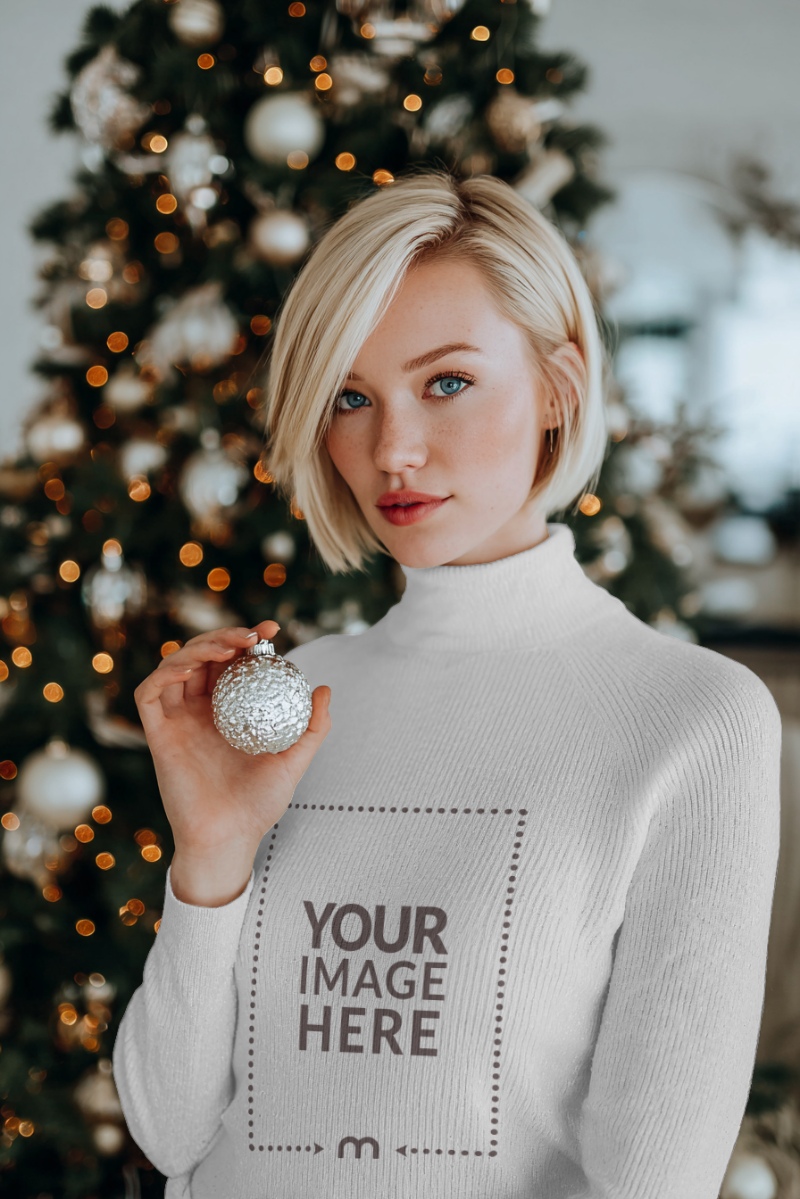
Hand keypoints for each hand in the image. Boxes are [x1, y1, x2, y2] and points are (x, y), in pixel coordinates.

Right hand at [133, 621, 330, 856]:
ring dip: (198, 647)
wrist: (229, 838)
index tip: (272, 630)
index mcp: (228, 711)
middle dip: (226, 635)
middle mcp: (200, 710)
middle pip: (204, 657)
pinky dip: (165, 673)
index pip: (234, 663)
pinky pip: (150, 693)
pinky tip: (192, 668)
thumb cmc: (259, 805)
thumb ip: (312, 727)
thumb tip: (324, 688)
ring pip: (176, 666)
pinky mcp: (157, 734)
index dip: (248, 640)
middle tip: (253, 635)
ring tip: (228, 647)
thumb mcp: (295, 760)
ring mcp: (177, 720)